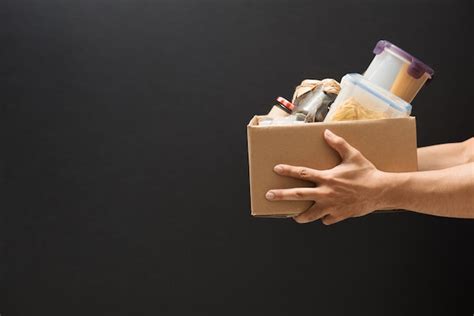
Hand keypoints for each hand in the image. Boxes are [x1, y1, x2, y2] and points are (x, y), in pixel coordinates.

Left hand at [265, 129, 387, 224]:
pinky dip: (324, 217)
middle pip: (298, 195)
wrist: (381, 191)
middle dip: (281, 195)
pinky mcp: (339, 216)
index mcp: (326, 177)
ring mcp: (331, 206)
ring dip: (300, 216)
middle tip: (268, 196)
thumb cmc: (366, 172)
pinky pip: (326, 219)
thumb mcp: (353, 155)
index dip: (288, 170)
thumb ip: (338, 144)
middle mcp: (325, 193)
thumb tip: (326, 132)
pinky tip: (324, 215)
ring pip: (310, 214)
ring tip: (294, 216)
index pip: (302, 173)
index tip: (276, 169)